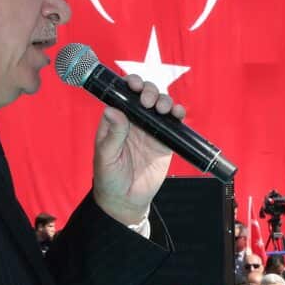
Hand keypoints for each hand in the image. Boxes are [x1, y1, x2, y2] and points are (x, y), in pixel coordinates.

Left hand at [92, 74, 179, 225]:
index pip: (123, 94)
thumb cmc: (108, 178)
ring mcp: (151, 129)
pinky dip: (178, 115)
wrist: (126, 200)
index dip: (130, 84)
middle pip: (145, 95)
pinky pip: (174, 124)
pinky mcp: (165, 141)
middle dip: (150, 91)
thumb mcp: (106, 156)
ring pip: (161, 105)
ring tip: (162, 109)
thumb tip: (112, 110)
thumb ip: (112, 134)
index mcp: (117, 119)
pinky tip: (177, 114)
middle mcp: (135, 120)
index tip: (133, 85)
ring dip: (164, 100)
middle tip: (149, 101)